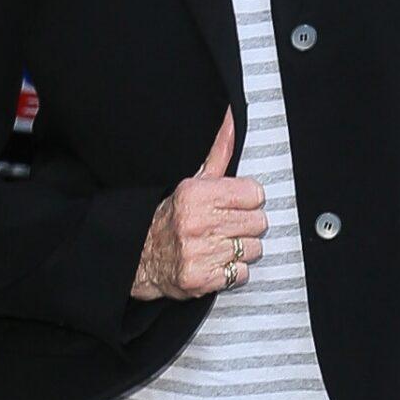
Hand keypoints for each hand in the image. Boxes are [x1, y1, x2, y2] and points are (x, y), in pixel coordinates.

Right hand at [133, 111, 266, 300]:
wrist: (140, 258)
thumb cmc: (172, 218)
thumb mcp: (193, 182)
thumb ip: (220, 153)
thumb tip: (232, 119)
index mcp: (197, 194)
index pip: (254, 194)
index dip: (248, 201)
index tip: (236, 205)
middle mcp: (197, 222)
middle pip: (258, 222)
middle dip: (246, 226)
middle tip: (228, 227)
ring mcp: (200, 253)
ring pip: (253, 249)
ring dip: (241, 250)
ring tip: (221, 245)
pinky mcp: (202, 280)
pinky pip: (241, 274)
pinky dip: (232, 272)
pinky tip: (217, 263)